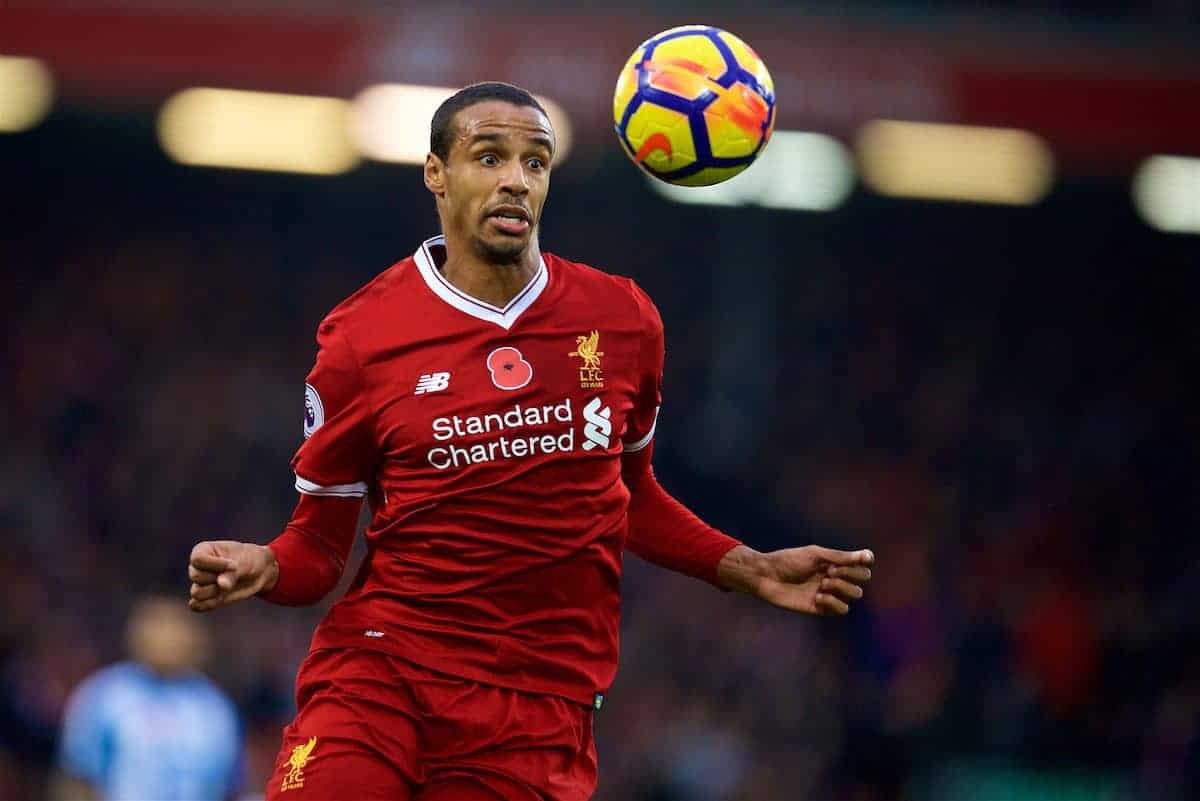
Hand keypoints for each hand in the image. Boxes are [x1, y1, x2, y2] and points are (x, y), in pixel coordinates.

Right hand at [187, 540, 278, 612]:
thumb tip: (221, 586)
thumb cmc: (249, 559)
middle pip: (196, 576)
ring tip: (229, 586)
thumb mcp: (244, 562)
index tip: (234, 565)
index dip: (216, 565)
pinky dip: (209, 604)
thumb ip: (232, 574)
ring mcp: (200, 583)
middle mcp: (197, 567)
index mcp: (203, 550)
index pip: (198, 559)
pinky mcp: (205, 598)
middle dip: (216, 578)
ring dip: (215, 592)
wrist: (258, 572)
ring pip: (196, 593)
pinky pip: (197, 606)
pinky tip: (222, 598)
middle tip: (233, 575)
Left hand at [717, 544, 873, 615]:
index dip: (861, 564)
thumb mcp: (815, 554)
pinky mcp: (821, 608)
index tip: (852, 560)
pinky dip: (834, 603)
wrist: (767, 576)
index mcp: (834, 562)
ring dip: (841, 588)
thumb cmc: (788, 561)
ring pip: (854, 596)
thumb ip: (841, 557)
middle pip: (861, 581)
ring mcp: (828, 593)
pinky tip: (818, 597)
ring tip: (822, 584)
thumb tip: (868, 555)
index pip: (862, 565)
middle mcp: (834, 578)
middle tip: (828, 572)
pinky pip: (842, 609)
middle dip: (849, 575)